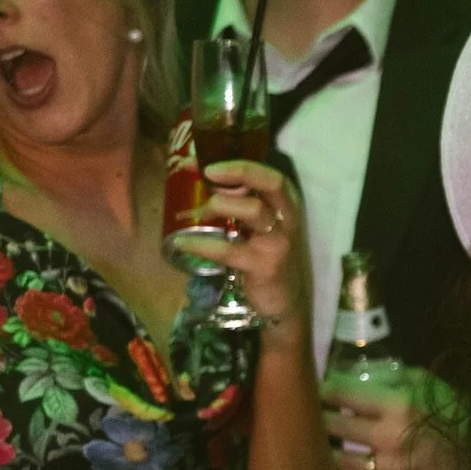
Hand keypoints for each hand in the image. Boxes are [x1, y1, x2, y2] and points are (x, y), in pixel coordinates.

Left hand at [170, 161, 313, 339]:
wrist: (284, 303)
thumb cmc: (268, 260)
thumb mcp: (263, 230)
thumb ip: (245, 209)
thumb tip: (207, 187)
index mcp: (287, 208)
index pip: (272, 177)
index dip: (244, 167)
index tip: (211, 166)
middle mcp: (288, 220)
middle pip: (272, 184)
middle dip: (240, 172)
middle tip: (209, 173)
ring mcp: (278, 243)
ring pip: (254, 211)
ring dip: (221, 204)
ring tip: (199, 212)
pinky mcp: (264, 266)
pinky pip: (229, 250)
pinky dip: (201, 244)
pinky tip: (181, 243)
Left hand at [323, 366, 469, 469]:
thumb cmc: (458, 409)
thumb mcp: (429, 382)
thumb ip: (394, 377)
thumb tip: (358, 374)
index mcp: (399, 406)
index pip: (344, 395)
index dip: (324, 391)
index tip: (314, 390)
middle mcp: (392, 439)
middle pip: (337, 428)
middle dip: (321, 420)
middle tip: (312, 416)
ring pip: (346, 464)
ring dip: (332, 453)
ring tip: (324, 446)